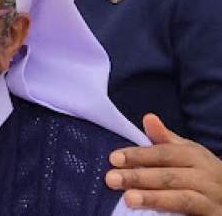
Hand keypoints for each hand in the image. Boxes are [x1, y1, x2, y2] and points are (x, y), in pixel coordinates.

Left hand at [105, 113, 221, 214]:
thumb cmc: (201, 171)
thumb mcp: (186, 152)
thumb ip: (164, 139)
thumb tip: (148, 117)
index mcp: (194, 156)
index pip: (163, 154)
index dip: (138, 156)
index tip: (113, 158)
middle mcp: (204, 177)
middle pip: (169, 176)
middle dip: (139, 177)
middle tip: (111, 179)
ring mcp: (211, 200)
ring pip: (181, 199)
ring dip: (153, 198)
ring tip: (128, 199)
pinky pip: (191, 214)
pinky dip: (171, 214)